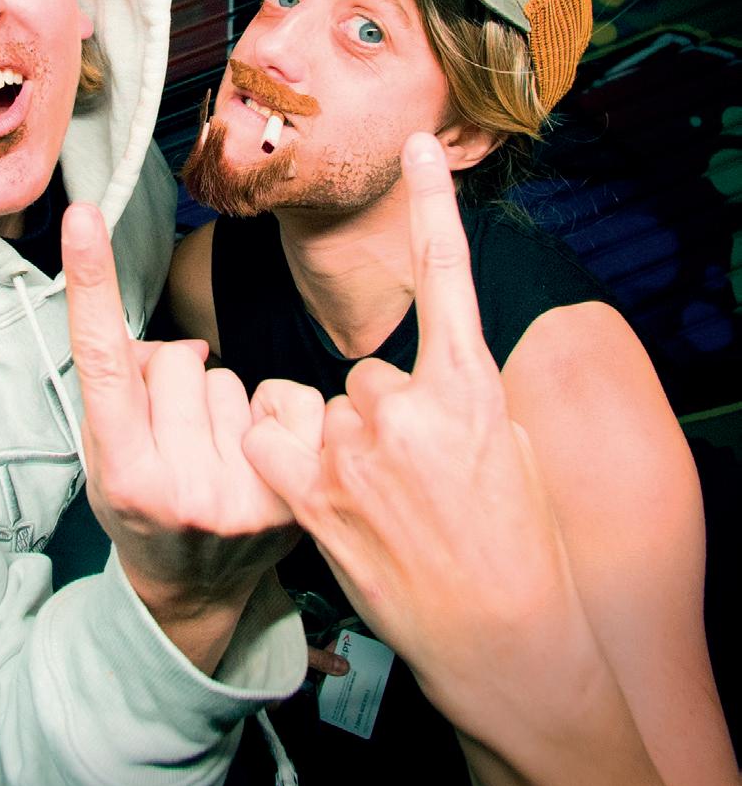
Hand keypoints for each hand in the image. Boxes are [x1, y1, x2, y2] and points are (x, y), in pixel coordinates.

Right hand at [62, 202, 298, 673]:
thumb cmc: (142, 508)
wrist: (195, 592)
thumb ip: (120, 391)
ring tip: (214, 454)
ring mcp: (241, 495)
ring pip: (230, 377)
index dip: (91, 285)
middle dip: (173, 379)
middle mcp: (180, 487)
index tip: (83, 218)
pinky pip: (287, 397)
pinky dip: (273, 412)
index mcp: (123, 473)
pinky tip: (258, 450)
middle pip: (178, 359)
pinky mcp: (293, 497)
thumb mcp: (106, 455)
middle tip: (173, 431)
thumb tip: (169, 346)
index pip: (104, 363)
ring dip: (221, 402)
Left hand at [241, 133, 592, 729]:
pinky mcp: (311, 489)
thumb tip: (421, 380)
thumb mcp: (502, 450)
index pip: (449, 280)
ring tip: (374, 501)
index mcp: (470, 389)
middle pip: (360, 372)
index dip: (433, 209)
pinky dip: (290, 459)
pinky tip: (325, 497)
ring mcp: (356, 449)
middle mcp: (410, 408)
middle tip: (407, 478)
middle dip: (373, 418)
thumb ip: (454, 399)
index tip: (421, 147)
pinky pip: (272, 434)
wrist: (501, 638)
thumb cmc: (513, 544)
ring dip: (333, 444)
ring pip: (316, 407)